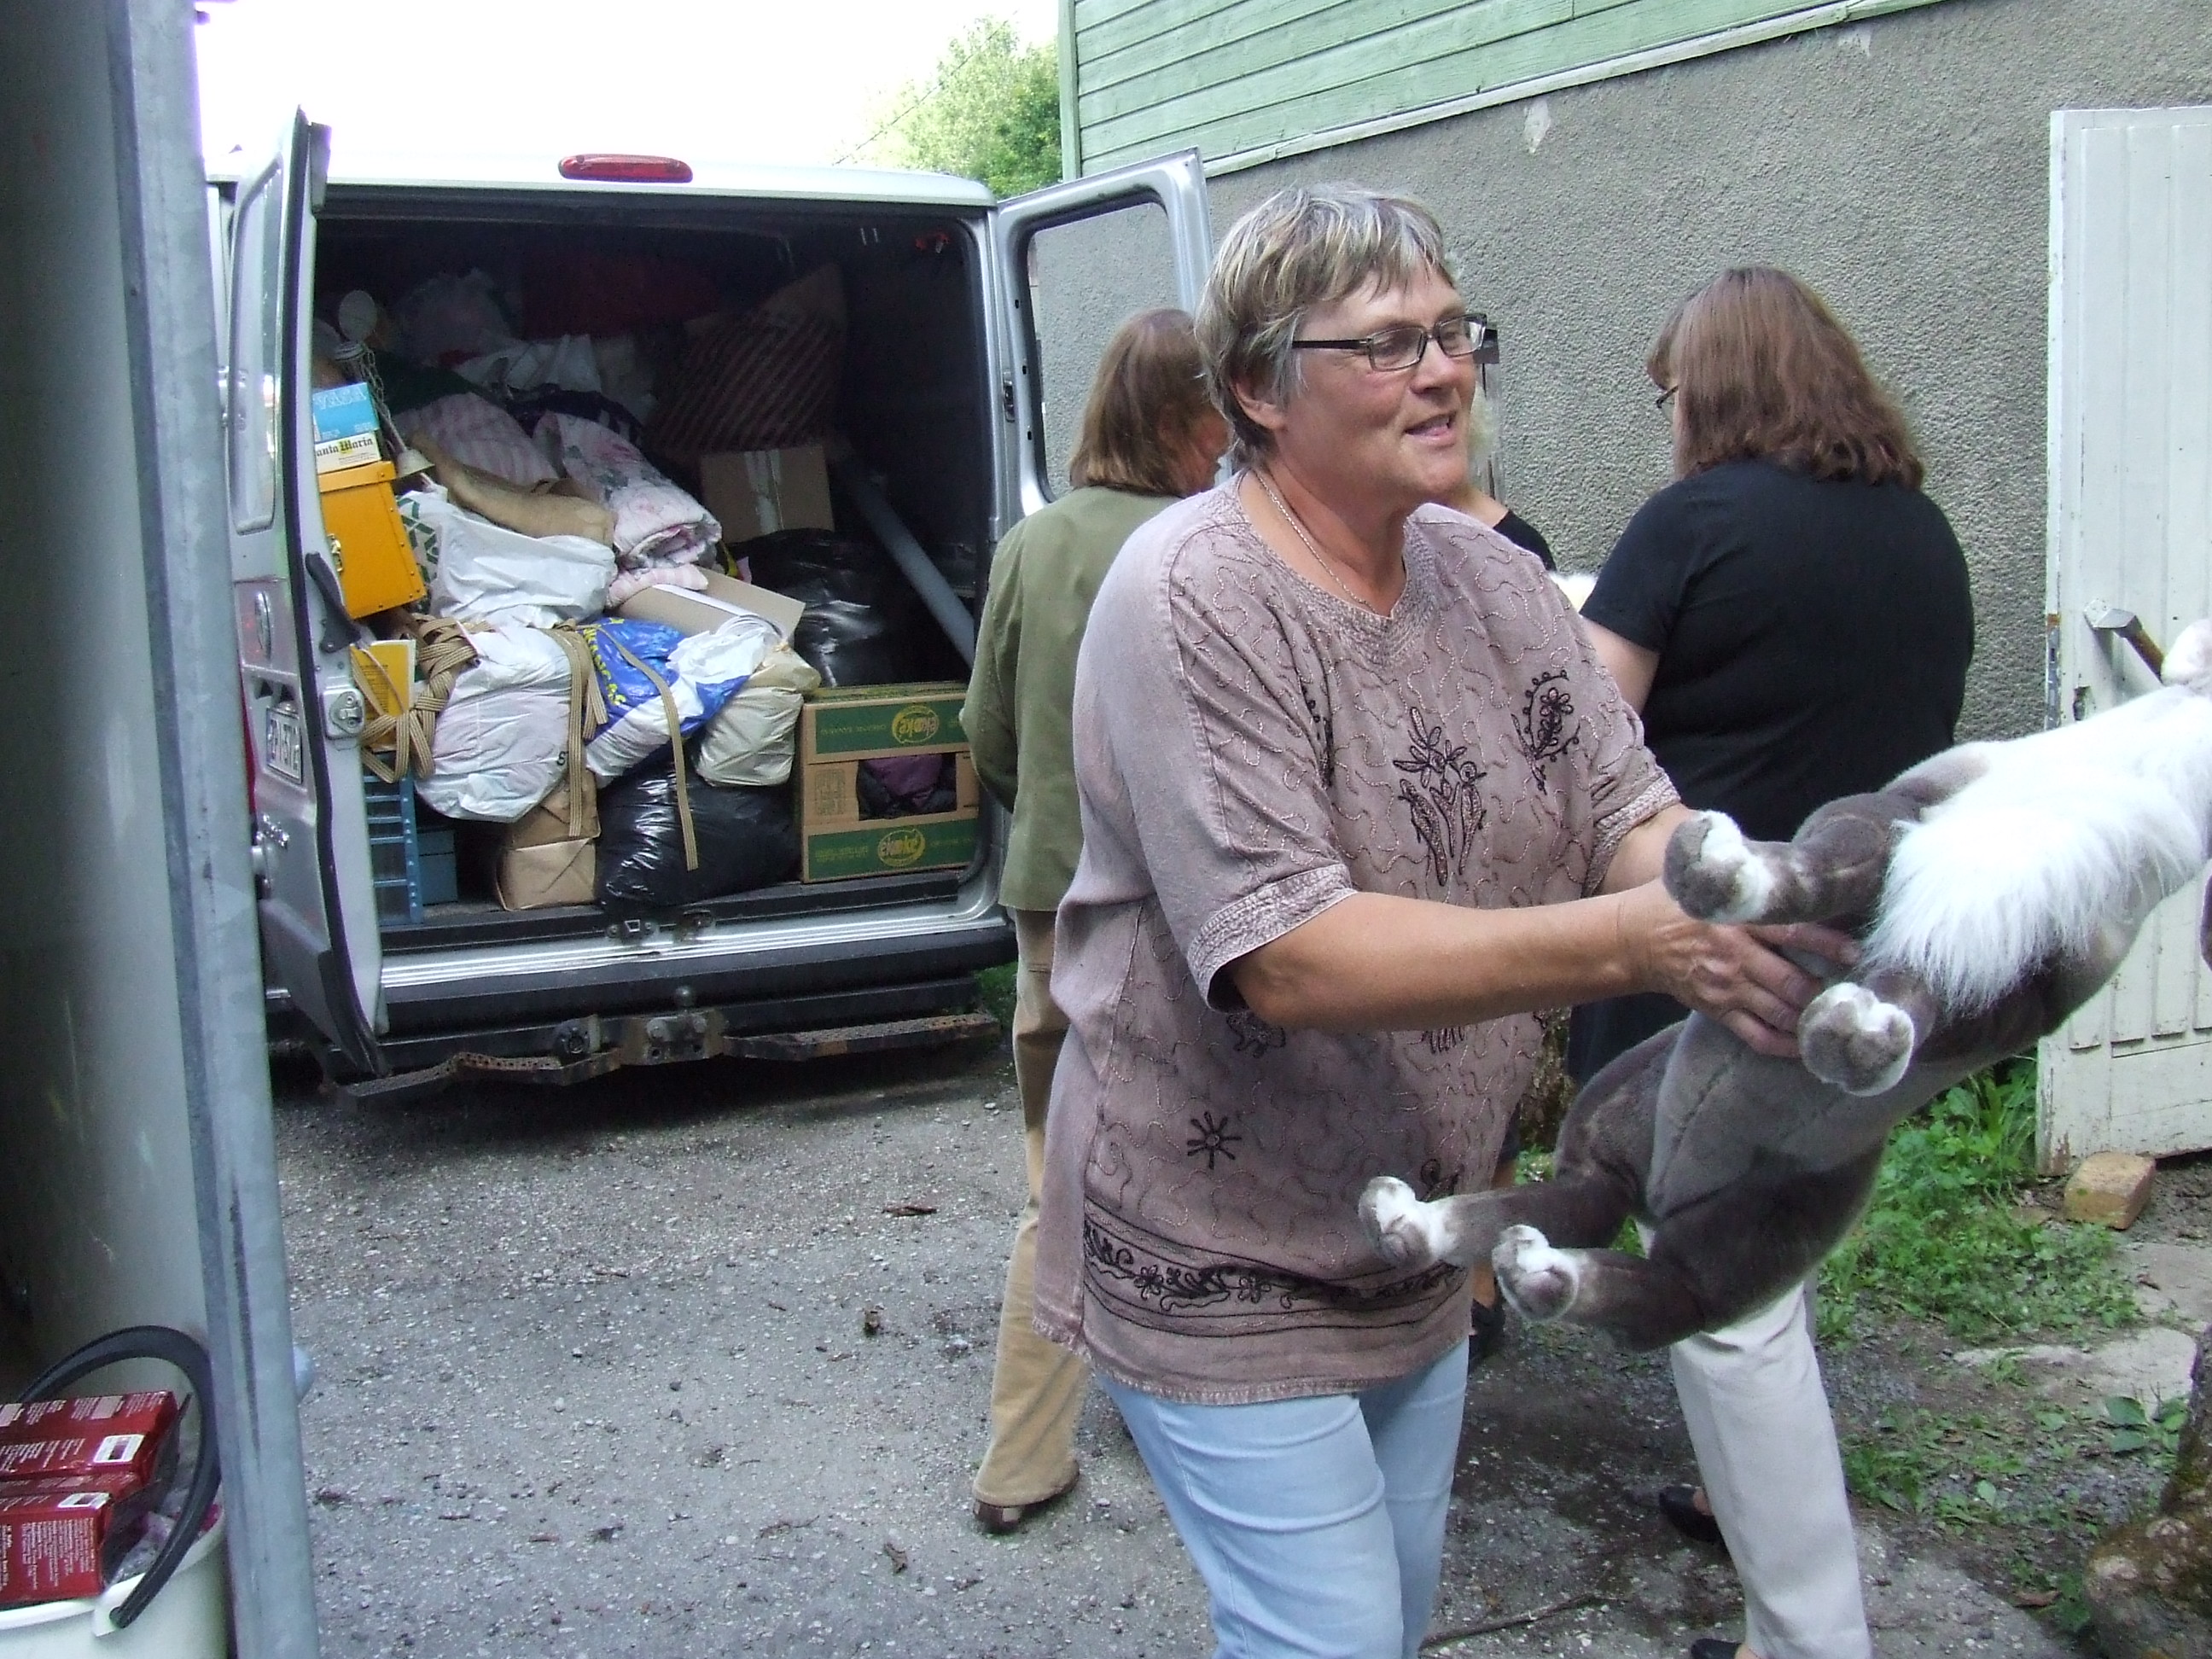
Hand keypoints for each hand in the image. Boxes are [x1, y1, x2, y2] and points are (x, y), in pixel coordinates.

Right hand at [1620, 884, 1857, 1056]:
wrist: (1631, 940)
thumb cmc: (1673, 903)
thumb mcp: (1704, 879)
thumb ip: (1744, 872)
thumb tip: (1788, 858)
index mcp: (1736, 920)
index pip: (1791, 931)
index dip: (1826, 943)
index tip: (1856, 951)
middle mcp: (1734, 956)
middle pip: (1791, 982)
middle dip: (1825, 991)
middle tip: (1854, 991)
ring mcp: (1725, 987)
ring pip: (1779, 1013)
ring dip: (1810, 1018)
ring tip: (1838, 1017)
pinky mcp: (1716, 1010)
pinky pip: (1756, 1035)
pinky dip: (1785, 1045)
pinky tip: (1807, 1045)